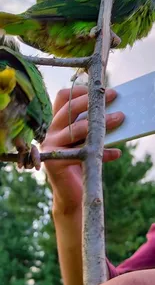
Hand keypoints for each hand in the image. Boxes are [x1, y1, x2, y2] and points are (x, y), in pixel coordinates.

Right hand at [41, 86, 124, 211]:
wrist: (72, 194)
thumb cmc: (82, 163)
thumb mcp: (87, 140)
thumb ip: (93, 126)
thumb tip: (115, 110)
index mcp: (57, 124)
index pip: (62, 98)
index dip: (79, 91)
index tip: (99, 91)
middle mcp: (51, 132)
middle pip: (69, 109)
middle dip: (93, 101)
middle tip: (113, 96)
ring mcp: (50, 147)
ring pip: (77, 129)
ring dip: (101, 123)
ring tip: (120, 118)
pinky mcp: (54, 162)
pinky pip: (82, 153)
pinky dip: (102, 153)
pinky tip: (117, 153)